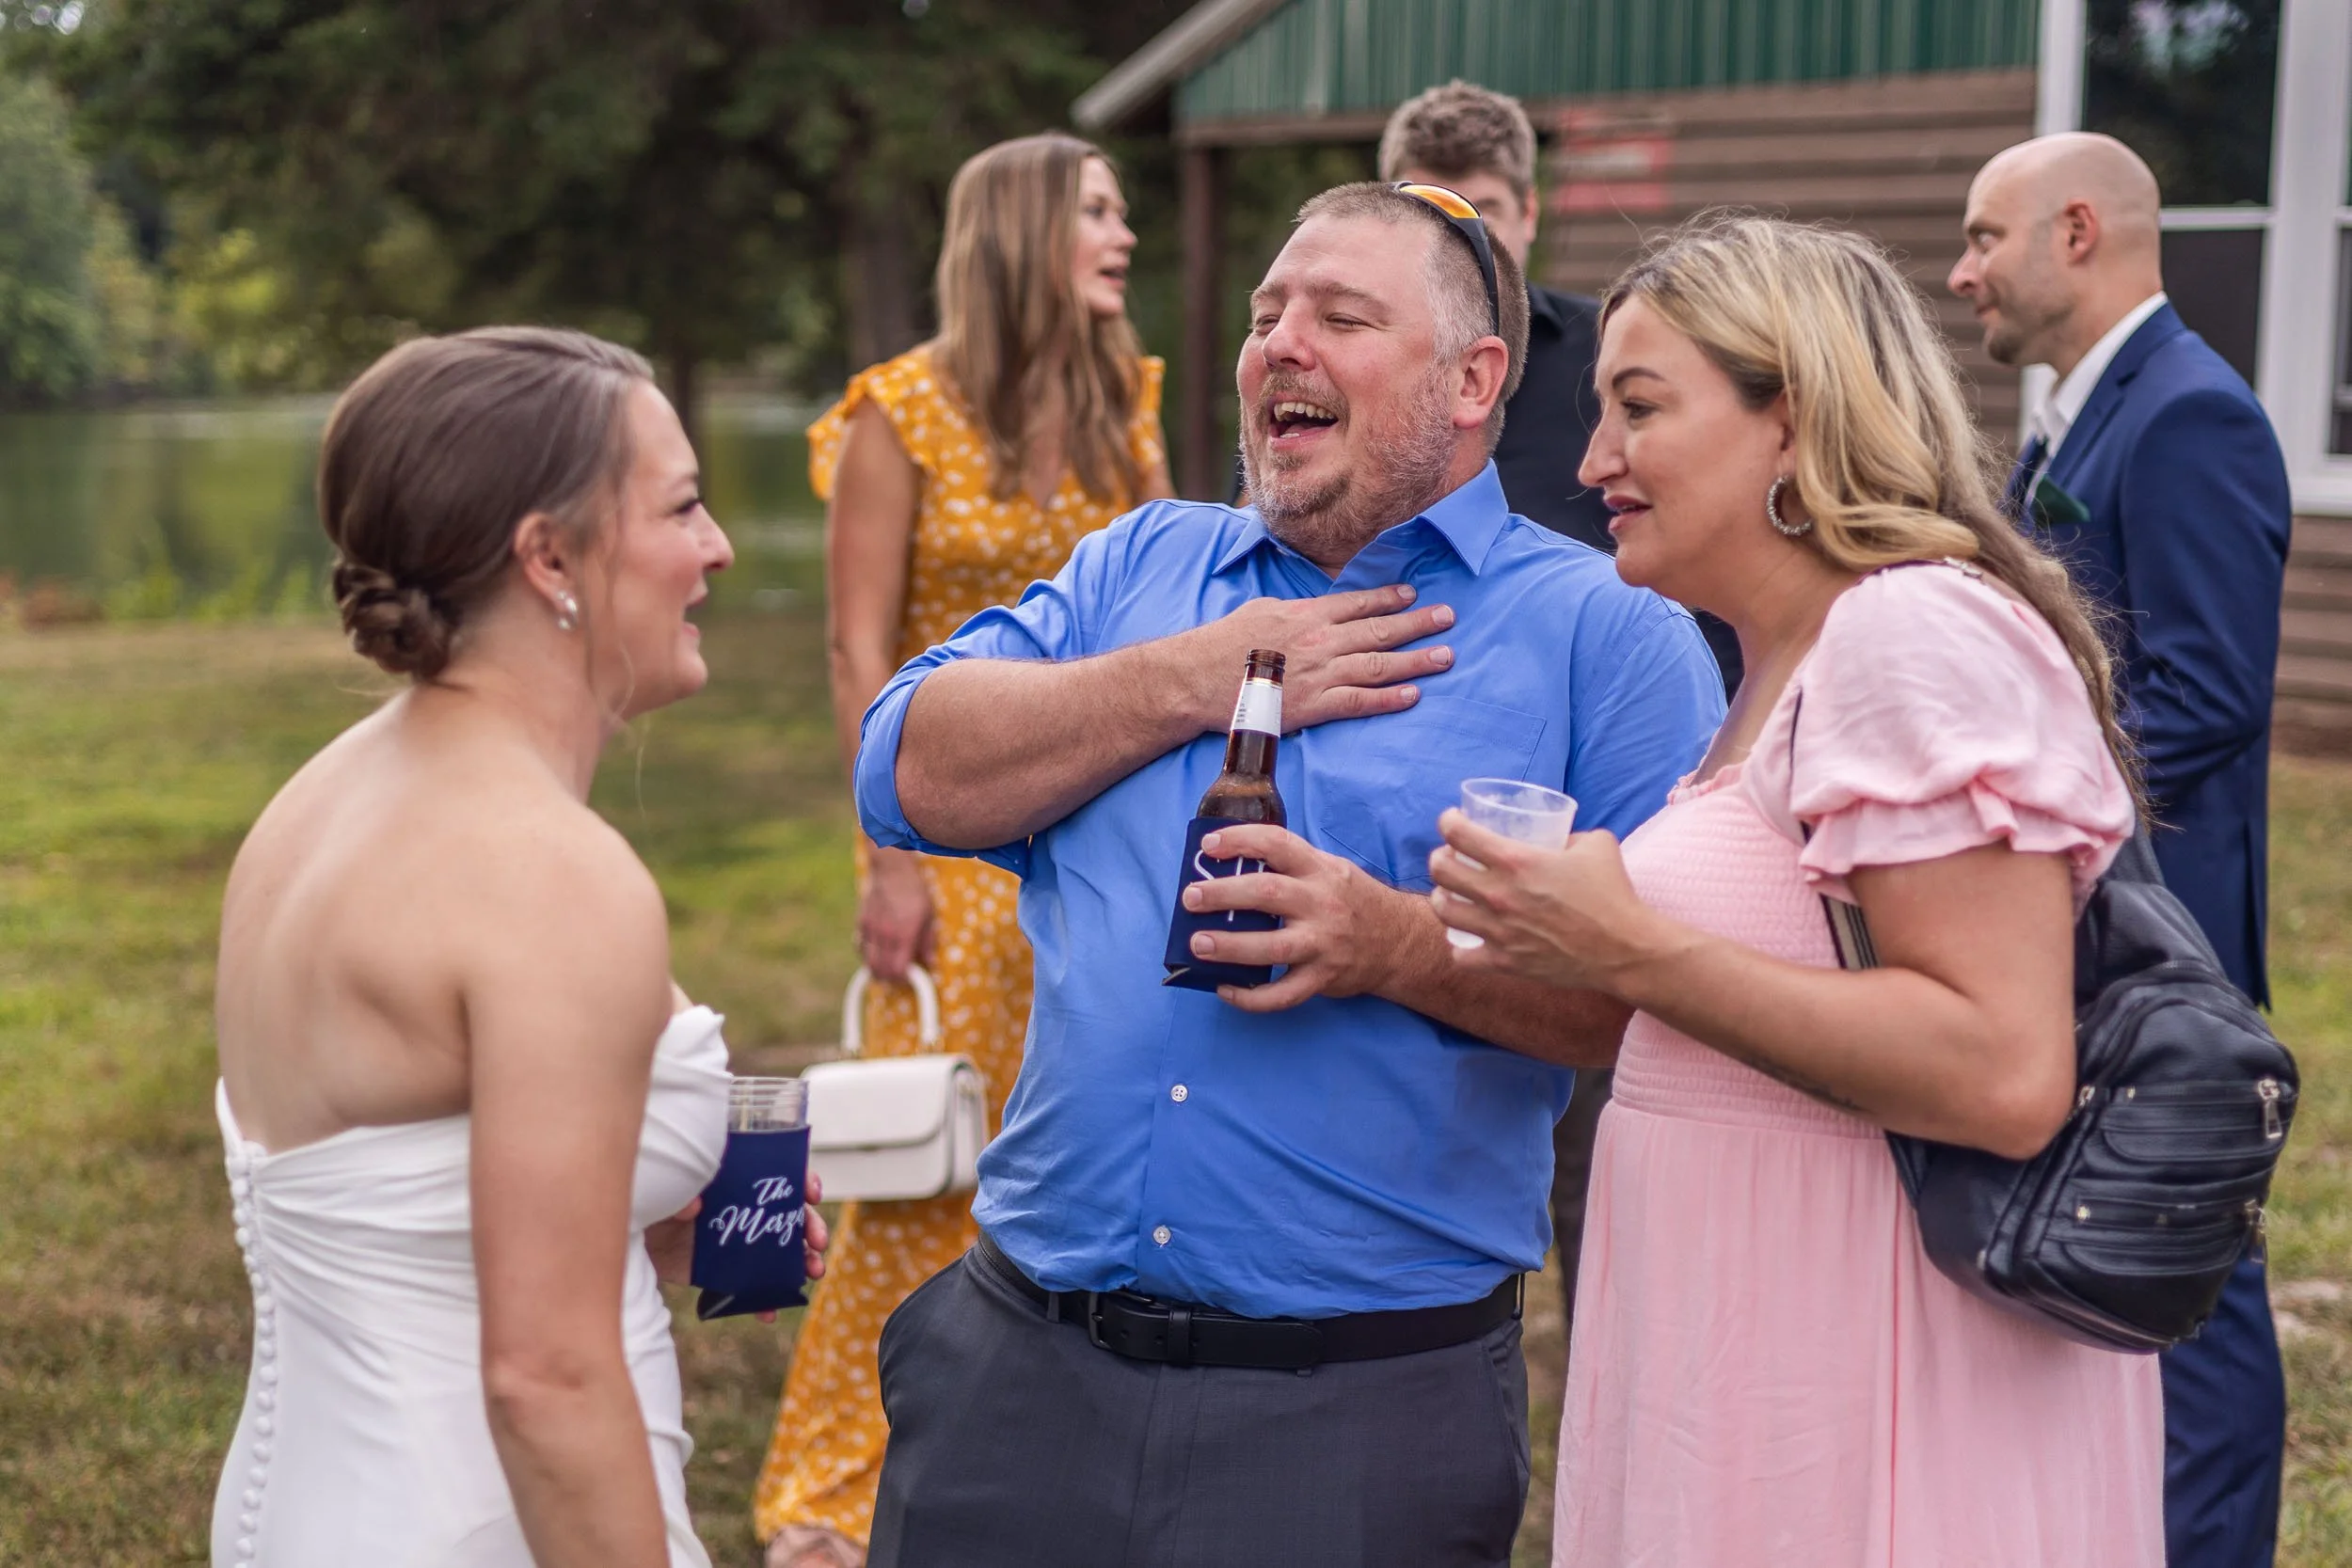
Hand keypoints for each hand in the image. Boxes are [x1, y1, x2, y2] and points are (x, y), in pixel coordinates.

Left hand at [654, 1177, 831, 1323]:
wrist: (628, 1234)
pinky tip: (770, 1312)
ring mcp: (739, 1243)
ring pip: (782, 1252)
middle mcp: (745, 1209)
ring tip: (813, 1273)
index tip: (812, 1195)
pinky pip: (753, 1289)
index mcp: (738, 1179)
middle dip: (812, 1227)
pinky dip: (765, 1301)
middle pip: (790, 1214)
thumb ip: (681, 1193)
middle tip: (818, 1244)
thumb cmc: (650, 1199)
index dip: (802, 1180)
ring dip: (802, 1263)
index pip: (780, 1173)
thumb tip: (696, 1207)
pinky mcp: (725, 1273)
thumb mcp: (666, 1188)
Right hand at [858, 846, 932, 979]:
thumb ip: (928, 941)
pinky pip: (861, 947)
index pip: (897, 969)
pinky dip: (868, 955)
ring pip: (868, 962)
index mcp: (904, 935)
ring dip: (877, 969)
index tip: (910, 977)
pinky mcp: (861, 923)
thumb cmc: (915, 891)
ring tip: (888, 968)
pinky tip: (877, 953)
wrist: (891, 870)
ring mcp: (870, 930)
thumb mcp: (929, 915)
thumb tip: (929, 963)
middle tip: (899, 977)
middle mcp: (885, 935)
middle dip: (890, 979)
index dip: (903, 979)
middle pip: (880, 970)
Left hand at [1180, 824, 1409, 1011]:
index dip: (1241, 840)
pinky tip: (1225, 989)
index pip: (1278, 844)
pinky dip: (1251, 997)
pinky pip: (1283, 994)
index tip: (1209, 844)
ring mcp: (1323, 944)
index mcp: (1320, 870)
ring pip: (1273, 947)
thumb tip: (1228, 868)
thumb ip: (1291, 867)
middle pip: (1268, 894)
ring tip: (1198, 945)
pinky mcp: (1323, 978)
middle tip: (1191, 897)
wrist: (1400, 941)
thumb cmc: (1353, 901)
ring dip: (1231, 946)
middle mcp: (1322, 904)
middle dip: (1224, 894)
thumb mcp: (1330, 871)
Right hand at [1184, 584, 1455, 732]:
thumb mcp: (1260, 609)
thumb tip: (1316, 608)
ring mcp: (1319, 674)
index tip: (1413, 594)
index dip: (1389, 599)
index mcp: (1306, 614)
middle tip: (1449, 618)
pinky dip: (1387, 699)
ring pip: (1377, 665)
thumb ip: (1295, 610)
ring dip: (1415, 660)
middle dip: (1417, 623)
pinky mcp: (1313, 706)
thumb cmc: (1222, 643)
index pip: (1358, 603)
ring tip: (1445, 656)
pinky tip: (1412, 695)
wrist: (1196, 678)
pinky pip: (1358, 701)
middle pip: (1379, 630)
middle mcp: (1320, 640)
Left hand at [1427, 810, 1681, 994]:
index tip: (1452, 821)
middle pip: (1440, 870)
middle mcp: (1498, 894)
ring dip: (1442, 898)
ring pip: (1442, 910)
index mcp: (1516, 861)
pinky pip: (1461, 955)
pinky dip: (1461, 946)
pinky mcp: (1504, 962)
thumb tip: (1556, 838)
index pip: (1458, 833)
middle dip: (1440, 858)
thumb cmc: (1613, 894)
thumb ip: (1569, 835)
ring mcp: (1497, 931)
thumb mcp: (1595, 845)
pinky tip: (1469, 939)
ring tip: (1451, 896)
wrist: (1624, 950)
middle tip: (1450, 859)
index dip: (1448, 821)